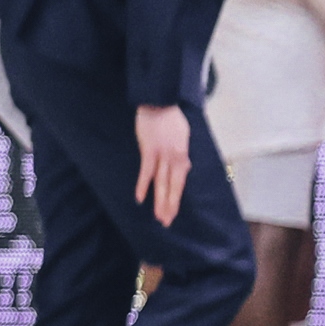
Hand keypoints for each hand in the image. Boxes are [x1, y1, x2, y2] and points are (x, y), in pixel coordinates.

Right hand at [132, 103, 191, 224]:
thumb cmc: (171, 120)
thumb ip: (182, 156)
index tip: (173, 214)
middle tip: (166, 222)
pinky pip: (146, 171)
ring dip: (160, 200)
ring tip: (158, 216)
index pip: (181, 183)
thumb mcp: (184, 138)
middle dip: (170, 205)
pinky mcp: (149, 150)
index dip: (176, 199)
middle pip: (173, 186)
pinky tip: (140, 198)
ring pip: (162, 182)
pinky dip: (143, 185)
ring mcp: (162, 155)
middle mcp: (175, 158)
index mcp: (184, 156)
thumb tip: (184, 170)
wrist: (160, 103)